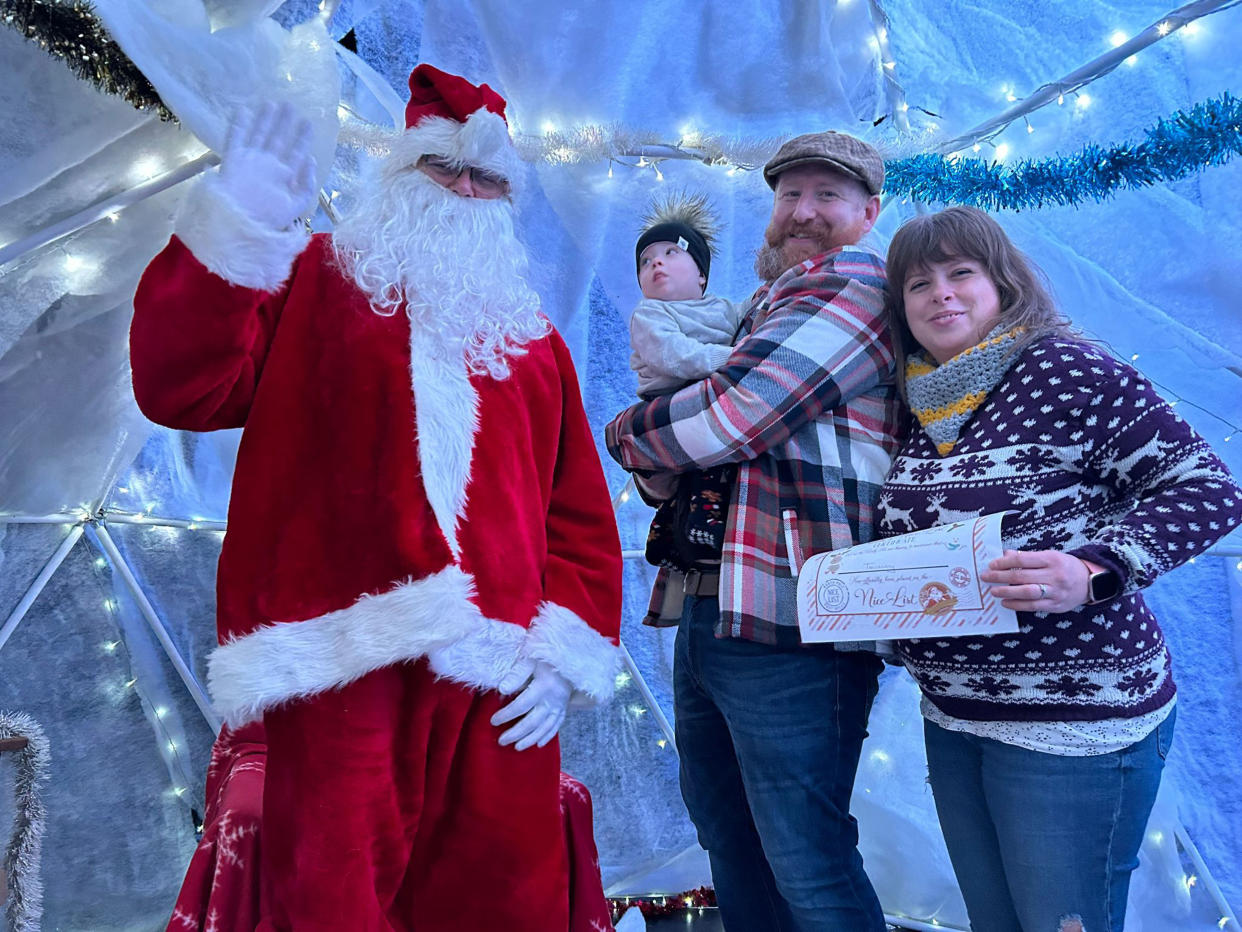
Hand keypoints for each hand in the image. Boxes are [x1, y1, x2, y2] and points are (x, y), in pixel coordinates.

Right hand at [219, 101, 317, 229]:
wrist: (241, 225)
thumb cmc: (269, 218)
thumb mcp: (296, 205)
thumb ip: (306, 185)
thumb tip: (311, 160)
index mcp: (283, 176)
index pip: (295, 152)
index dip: (301, 137)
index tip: (308, 122)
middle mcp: (268, 165)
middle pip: (277, 139)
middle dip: (284, 122)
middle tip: (291, 105)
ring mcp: (250, 161)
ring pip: (259, 134)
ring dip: (264, 119)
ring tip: (271, 103)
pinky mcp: (232, 159)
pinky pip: (235, 138)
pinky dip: (239, 124)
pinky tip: (243, 110)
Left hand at [490, 662, 571, 750]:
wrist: (571, 660)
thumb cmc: (545, 659)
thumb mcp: (530, 661)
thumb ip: (516, 675)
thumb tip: (502, 690)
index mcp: (543, 686)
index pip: (521, 705)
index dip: (507, 715)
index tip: (493, 721)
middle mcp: (552, 700)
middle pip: (533, 721)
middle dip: (516, 733)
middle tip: (502, 741)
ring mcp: (560, 706)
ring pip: (544, 728)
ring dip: (530, 739)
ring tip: (517, 747)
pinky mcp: (564, 709)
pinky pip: (556, 726)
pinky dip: (548, 736)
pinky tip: (539, 744)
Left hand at [980, 549, 1089, 611]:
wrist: (1089, 582)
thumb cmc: (1065, 566)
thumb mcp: (1049, 556)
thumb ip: (1027, 557)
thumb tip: (1005, 555)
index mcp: (1051, 559)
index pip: (1022, 559)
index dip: (1004, 562)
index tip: (992, 564)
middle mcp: (1054, 575)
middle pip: (1021, 576)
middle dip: (1000, 577)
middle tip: (986, 577)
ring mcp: (1055, 591)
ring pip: (1026, 592)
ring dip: (1007, 592)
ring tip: (993, 591)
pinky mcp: (1055, 605)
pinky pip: (1033, 606)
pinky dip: (1017, 605)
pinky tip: (1005, 602)